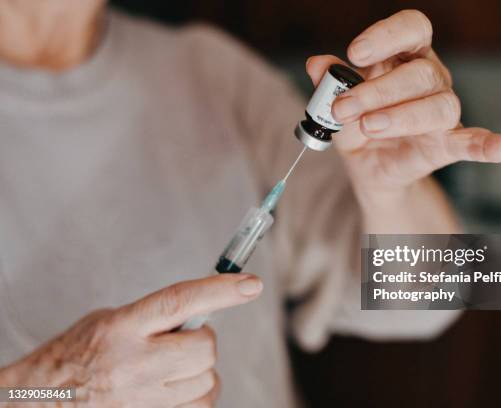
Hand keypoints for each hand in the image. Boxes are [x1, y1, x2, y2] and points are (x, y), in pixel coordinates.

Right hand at [0, 274, 262, 406]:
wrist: (45, 401)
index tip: (251, 284)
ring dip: (200, 370)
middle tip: (184, 339)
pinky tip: (174, 387)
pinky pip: (199, 406)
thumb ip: (154, 315)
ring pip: (207, 381)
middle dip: (203, 340)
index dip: (220, 290)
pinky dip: (196, 394)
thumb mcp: (111, 319)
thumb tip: (200, 310)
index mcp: (123, 327)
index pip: (180, 302)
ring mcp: (143, 398)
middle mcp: (135, 364)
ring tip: (172, 366)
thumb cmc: (77, 355)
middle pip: (204, 348)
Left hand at [306, 10, 500, 196]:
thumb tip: (316, 64)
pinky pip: (474, 142)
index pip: (411, 28)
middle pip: (418, 72)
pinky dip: (489, 145)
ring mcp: (442, 112)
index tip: (355, 53)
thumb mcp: (334, 102)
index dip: (386, 35)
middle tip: (343, 108)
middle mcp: (430, 78)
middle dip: (376, 90)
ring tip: (369, 127)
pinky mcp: (446, 144)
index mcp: (404, 57)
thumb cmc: (355, 124)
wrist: (367, 166)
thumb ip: (329, 83)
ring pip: (438, 105)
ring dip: (401, 116)